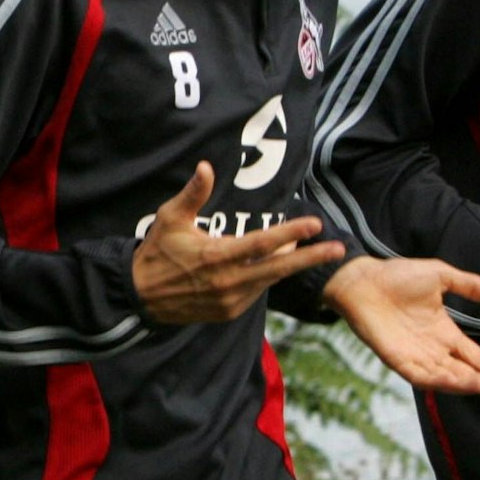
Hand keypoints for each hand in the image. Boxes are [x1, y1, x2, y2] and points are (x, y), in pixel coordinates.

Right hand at [132, 162, 342, 323]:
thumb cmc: (157, 251)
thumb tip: (206, 167)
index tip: (314, 224)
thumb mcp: (170, 218)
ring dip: (290, 265)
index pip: (262, 243)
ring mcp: (231, 300)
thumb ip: (193, 194)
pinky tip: (273, 265)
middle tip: (338, 248)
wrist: (141, 296)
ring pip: (270, 280)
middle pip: (279, 268)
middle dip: (311, 258)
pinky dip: (267, 278)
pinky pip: (256, 292)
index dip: (291, 233)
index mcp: (217, 256)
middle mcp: (229, 282)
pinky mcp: (229, 312)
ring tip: (310, 251)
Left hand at [323, 256, 479, 396]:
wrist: (363, 279)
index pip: (473, 356)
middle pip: (465, 371)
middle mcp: (432, 348)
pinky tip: (458, 383)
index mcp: (443, 332)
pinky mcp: (397, 359)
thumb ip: (470, 286)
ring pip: (447, 377)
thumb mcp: (441, 276)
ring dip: (469, 384)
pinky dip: (439, 381)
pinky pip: (421, 376)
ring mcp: (415, 356)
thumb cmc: (397, 276)